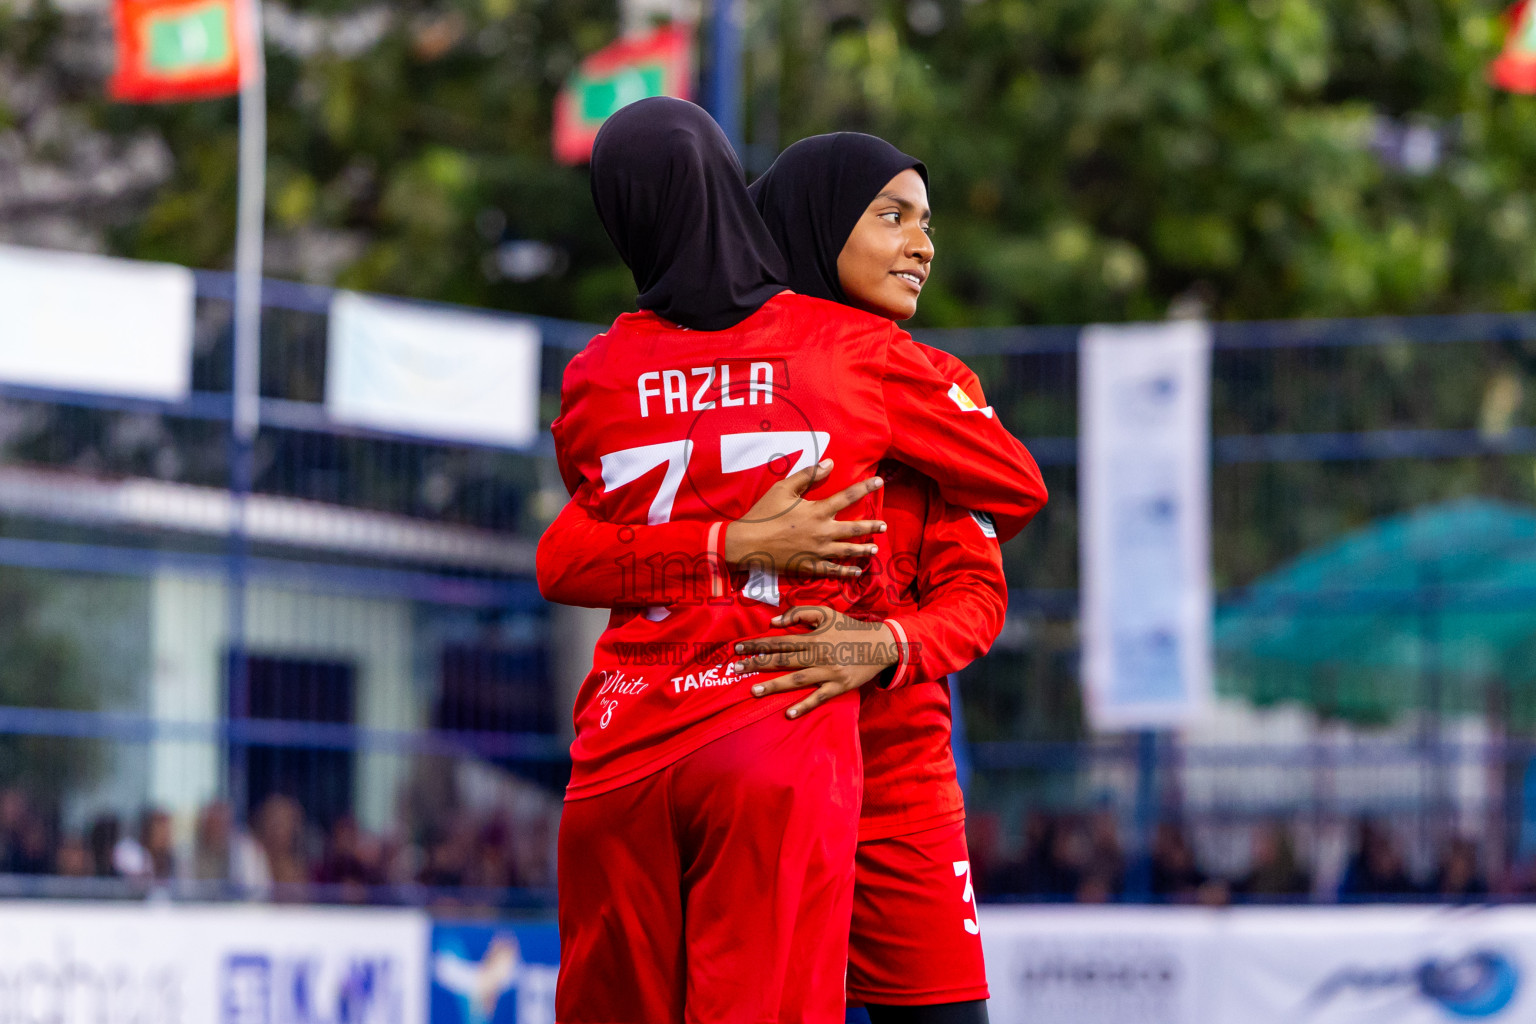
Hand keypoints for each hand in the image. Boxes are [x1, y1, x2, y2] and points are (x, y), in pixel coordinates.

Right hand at [722, 460, 885, 578]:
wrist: (748, 543)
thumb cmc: (764, 513)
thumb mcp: (783, 488)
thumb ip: (808, 475)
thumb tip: (829, 463)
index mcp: (817, 511)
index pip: (848, 496)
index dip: (865, 488)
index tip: (880, 482)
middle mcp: (823, 532)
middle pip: (854, 528)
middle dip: (872, 526)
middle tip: (884, 526)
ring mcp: (818, 551)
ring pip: (848, 551)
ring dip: (864, 549)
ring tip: (874, 548)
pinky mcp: (810, 566)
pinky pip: (834, 570)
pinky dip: (847, 572)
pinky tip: (857, 572)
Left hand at [729, 605, 899, 718]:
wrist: (881, 645)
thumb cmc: (849, 629)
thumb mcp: (827, 614)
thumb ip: (800, 614)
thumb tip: (773, 622)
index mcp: (814, 637)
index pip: (780, 641)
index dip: (758, 644)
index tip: (738, 648)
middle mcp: (819, 654)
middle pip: (784, 660)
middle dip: (758, 664)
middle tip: (736, 669)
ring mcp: (829, 672)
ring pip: (797, 679)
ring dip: (775, 685)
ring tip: (754, 690)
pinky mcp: (840, 687)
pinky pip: (819, 697)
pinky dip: (804, 705)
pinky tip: (788, 713)